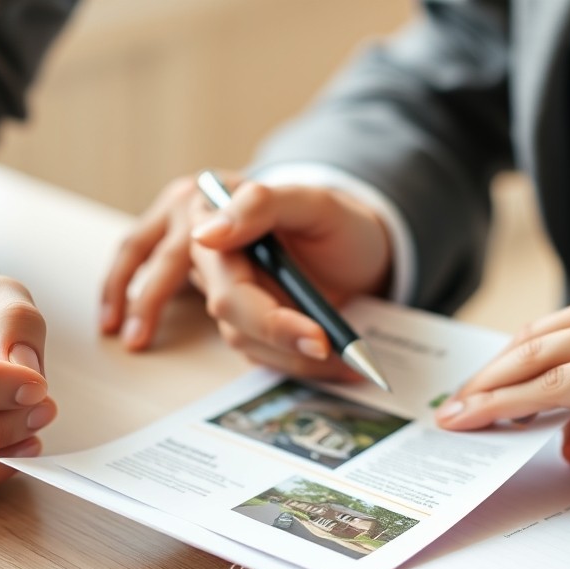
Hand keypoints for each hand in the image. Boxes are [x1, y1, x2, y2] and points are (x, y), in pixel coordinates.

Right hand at [101, 173, 391, 379]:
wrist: (364, 252)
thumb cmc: (340, 222)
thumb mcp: (315, 203)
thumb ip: (261, 205)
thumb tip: (205, 234)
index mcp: (219, 219)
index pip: (226, 274)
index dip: (267, 314)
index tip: (316, 338)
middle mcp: (214, 258)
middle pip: (229, 311)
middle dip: (283, 336)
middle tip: (334, 351)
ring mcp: (228, 295)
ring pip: (244, 339)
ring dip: (296, 356)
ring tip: (349, 360)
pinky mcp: (244, 325)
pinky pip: (261, 355)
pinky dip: (300, 364)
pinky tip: (338, 365)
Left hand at [434, 276, 569, 503]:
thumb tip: (564, 438)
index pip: (547, 333)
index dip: (502, 365)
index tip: (469, 393)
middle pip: (532, 341)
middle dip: (485, 377)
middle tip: (450, 408)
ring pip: (537, 360)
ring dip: (488, 392)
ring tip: (457, 418)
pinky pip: (558, 390)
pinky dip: (515, 405)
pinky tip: (487, 421)